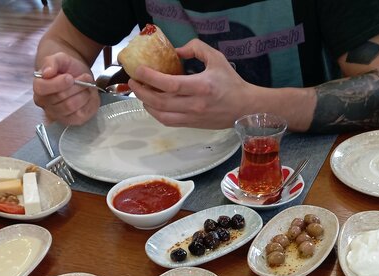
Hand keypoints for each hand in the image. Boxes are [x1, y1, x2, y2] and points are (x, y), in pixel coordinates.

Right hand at [33, 52, 99, 125]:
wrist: (78, 76)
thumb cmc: (67, 69)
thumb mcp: (60, 59)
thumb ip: (51, 62)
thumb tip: (46, 72)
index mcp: (38, 88)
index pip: (42, 88)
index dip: (58, 83)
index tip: (70, 77)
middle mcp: (45, 104)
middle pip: (60, 97)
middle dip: (76, 86)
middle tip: (85, 77)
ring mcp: (57, 115)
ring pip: (70, 106)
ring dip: (83, 94)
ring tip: (86, 86)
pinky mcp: (71, 121)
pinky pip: (80, 115)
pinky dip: (87, 103)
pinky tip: (88, 96)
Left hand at [129, 39, 253, 128]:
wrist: (244, 108)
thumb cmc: (231, 82)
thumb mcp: (216, 58)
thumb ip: (196, 48)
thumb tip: (176, 52)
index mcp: (201, 87)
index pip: (170, 85)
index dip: (151, 78)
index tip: (139, 70)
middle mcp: (195, 105)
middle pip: (161, 102)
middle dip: (142, 91)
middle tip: (133, 81)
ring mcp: (192, 117)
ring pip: (161, 115)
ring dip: (146, 104)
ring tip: (140, 93)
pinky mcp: (192, 125)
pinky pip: (168, 122)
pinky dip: (155, 114)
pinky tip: (151, 105)